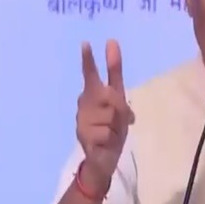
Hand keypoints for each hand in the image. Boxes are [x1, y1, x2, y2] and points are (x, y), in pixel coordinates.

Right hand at [76, 40, 133, 192]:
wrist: (103, 160)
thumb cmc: (113, 131)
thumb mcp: (122, 114)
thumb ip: (121, 103)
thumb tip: (119, 96)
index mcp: (96, 95)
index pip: (92, 75)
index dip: (90, 60)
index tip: (87, 43)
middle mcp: (86, 103)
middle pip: (110, 95)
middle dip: (118, 108)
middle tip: (116, 121)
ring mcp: (82, 119)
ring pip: (111, 115)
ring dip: (116, 127)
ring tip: (110, 134)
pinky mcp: (84, 135)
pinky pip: (106, 132)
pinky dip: (111, 139)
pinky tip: (105, 143)